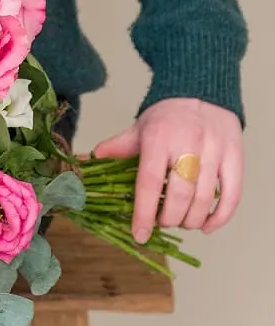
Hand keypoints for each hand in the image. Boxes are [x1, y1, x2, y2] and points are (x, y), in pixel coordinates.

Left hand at [94, 98, 243, 241]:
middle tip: (161, 222)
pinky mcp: (236, 157)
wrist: (201, 91)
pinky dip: (220, 217)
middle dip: (168, 218)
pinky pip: (232, 194)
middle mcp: (188, 144)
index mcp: (157, 138)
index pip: (149, 182)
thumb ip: (116, 147)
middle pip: (179, 195)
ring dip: (191, 220)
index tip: (139, 234)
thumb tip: (89, 160)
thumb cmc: (166, 116)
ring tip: (180, 222)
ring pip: (205, 198)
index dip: (144, 213)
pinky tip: (206, 226)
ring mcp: (215, 151)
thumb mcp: (138, 128)